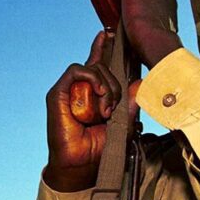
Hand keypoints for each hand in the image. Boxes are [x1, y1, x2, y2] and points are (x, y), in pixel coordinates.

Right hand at [44, 32, 122, 191]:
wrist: (81, 165)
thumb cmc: (99, 147)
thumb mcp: (123, 123)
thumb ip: (131, 102)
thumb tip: (141, 82)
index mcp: (93, 93)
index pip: (98, 62)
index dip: (103, 47)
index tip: (109, 34)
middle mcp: (80, 88)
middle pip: (102, 65)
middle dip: (115, 82)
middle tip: (115, 105)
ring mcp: (68, 89)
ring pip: (92, 67)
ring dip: (106, 86)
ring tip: (106, 108)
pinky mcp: (58, 93)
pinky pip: (77, 71)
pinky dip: (92, 80)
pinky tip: (99, 95)